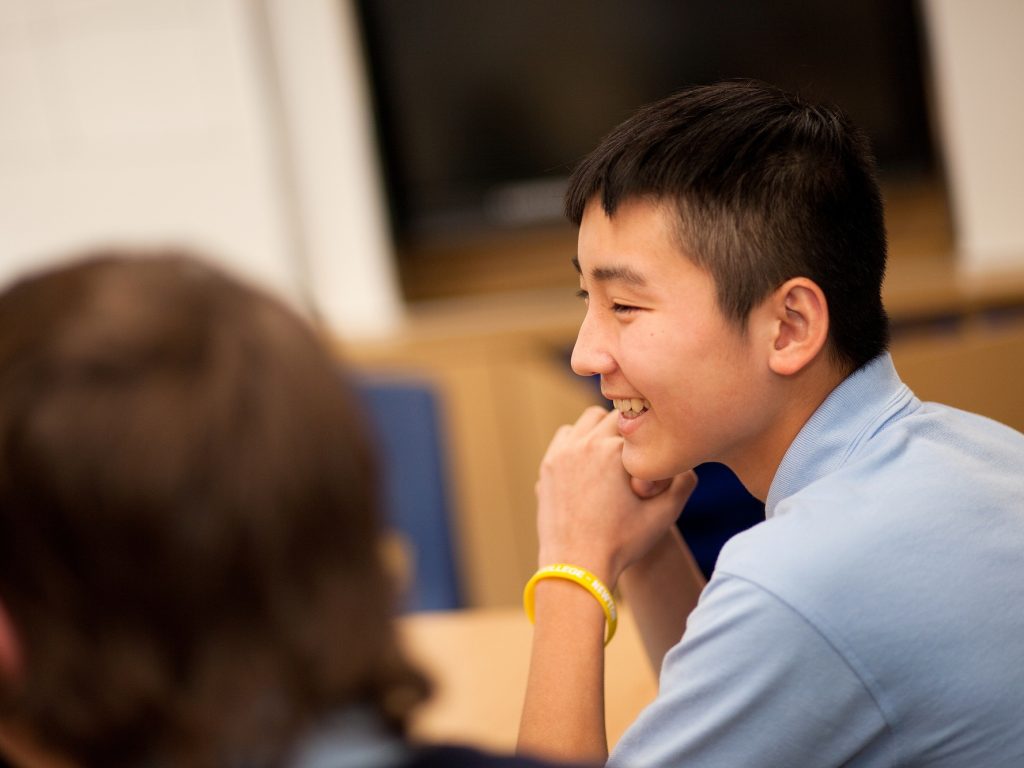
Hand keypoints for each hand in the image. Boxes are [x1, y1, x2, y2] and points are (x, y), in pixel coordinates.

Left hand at [535, 406, 696, 586]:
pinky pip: (567, 436)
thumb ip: (684, 483)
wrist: (577, 567)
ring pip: (588, 421)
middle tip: (634, 455)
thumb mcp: (664, 516)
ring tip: (612, 456)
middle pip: (614, 417)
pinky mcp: (549, 465)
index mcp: (614, 451)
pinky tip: (590, 463)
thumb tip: (689, 460)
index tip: (651, 456)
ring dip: (601, 431)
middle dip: (627, 431)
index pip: (641, 423)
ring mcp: (562, 453)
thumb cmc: (622, 543)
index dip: (650, 438)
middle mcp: (586, 444)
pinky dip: (579, 441)